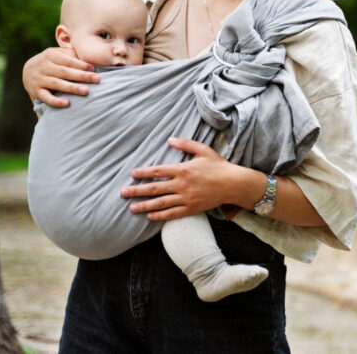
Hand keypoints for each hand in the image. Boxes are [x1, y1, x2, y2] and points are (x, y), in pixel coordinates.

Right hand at [23, 47, 100, 106]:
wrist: (27, 71)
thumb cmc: (51, 62)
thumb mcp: (57, 54)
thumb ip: (71, 54)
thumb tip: (90, 55)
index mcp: (50, 55)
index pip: (68, 60)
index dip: (81, 65)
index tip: (94, 69)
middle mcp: (43, 67)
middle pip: (65, 72)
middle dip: (82, 76)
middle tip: (97, 79)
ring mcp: (39, 79)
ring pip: (57, 84)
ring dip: (72, 88)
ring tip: (86, 91)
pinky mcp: (36, 91)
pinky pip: (46, 97)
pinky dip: (56, 101)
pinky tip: (67, 103)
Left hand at [120, 138, 246, 220]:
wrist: (233, 184)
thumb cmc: (218, 165)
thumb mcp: (203, 150)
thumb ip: (186, 144)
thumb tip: (170, 139)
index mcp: (183, 169)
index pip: (158, 171)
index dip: (144, 172)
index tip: (132, 174)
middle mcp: (182, 185)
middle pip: (155, 188)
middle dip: (137, 190)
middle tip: (123, 193)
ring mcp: (186, 198)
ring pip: (161, 203)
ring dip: (145, 205)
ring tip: (132, 208)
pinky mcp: (191, 208)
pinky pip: (172, 213)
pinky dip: (160, 215)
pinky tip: (150, 216)